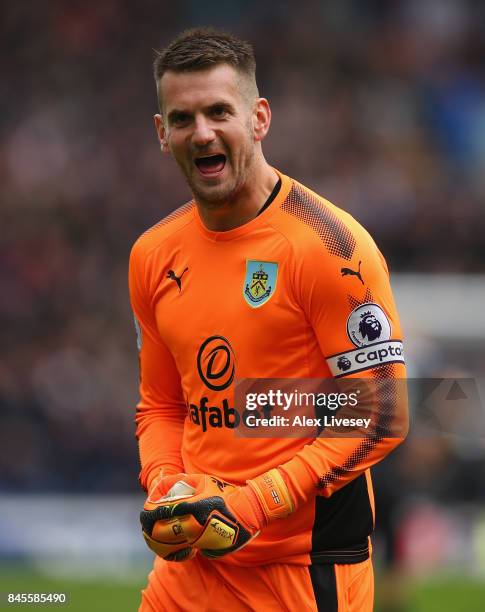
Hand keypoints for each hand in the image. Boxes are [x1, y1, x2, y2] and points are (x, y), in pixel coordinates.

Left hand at [140, 469, 293, 558]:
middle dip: (150, 530)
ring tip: (155, 538)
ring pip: (173, 548)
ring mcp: (203, 541)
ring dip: (161, 543)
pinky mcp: (210, 551)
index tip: (145, 512)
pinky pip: (188, 553)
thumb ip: (181, 482)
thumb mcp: (203, 481)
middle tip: (147, 527)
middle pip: (162, 534)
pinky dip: (178, 551)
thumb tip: (161, 488)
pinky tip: (175, 549)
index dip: (149, 513)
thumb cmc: (224, 493)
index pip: (162, 512)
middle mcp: (197, 526)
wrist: (249, 511)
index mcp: (194, 507)